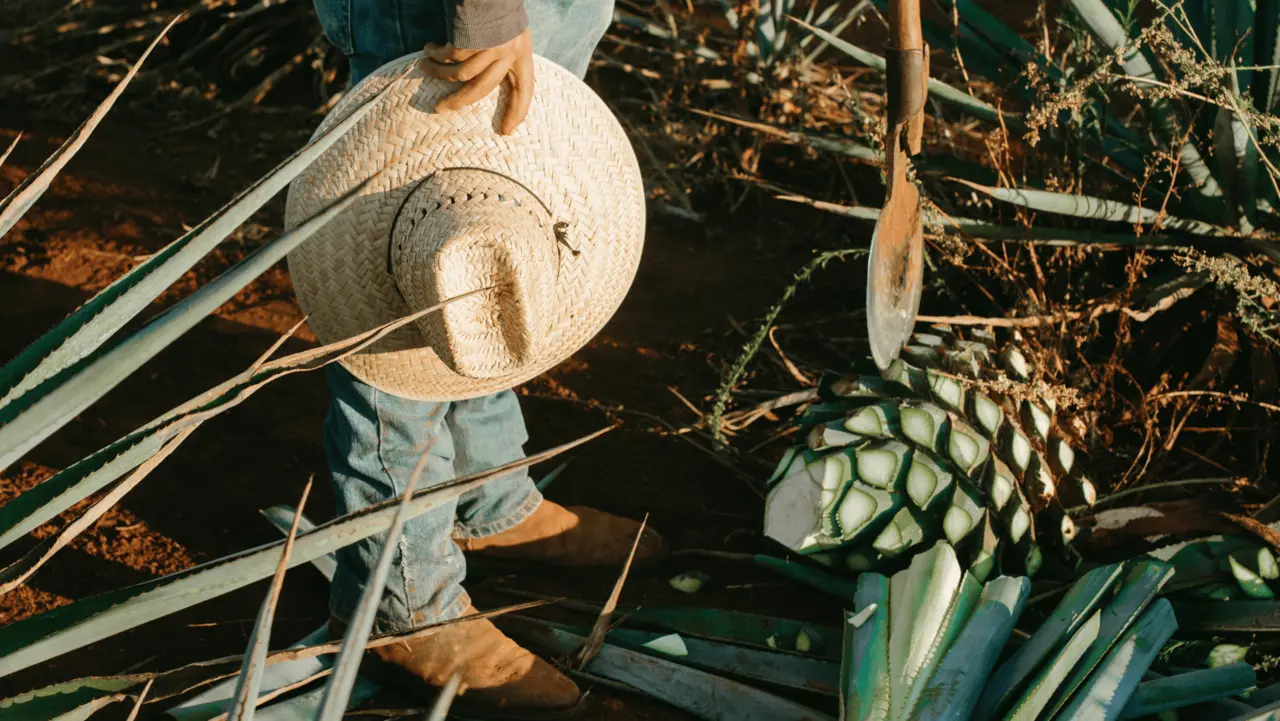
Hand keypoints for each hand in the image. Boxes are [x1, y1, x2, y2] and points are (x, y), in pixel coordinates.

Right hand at [418, 29, 534, 134]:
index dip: (518, 111)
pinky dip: (437, 54)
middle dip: (458, 102)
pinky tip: (429, 49)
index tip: (508, 131)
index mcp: (522, 53)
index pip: (525, 89)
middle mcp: (508, 54)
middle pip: (482, 89)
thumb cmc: (498, 5)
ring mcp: (490, 48)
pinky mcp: (471, 39)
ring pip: (460, 74)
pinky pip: (449, 56)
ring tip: (425, 67)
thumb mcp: (510, 32)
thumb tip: (485, 79)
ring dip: (439, 73)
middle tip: (440, 108)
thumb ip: (504, 56)